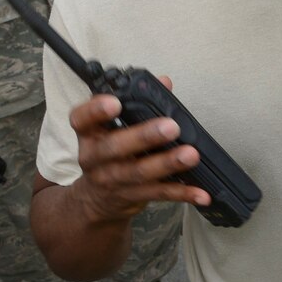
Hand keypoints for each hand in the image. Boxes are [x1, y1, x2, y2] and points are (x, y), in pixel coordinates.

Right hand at [68, 86, 208, 222]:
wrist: (96, 199)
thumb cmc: (109, 153)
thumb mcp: (112, 127)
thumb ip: (137, 103)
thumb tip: (165, 82)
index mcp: (89, 133)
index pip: (81, 118)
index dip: (95, 110)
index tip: (114, 103)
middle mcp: (95, 157)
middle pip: (115, 147)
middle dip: (144, 136)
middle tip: (171, 127)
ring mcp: (112, 180)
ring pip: (139, 172)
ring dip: (167, 163)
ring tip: (191, 155)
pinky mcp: (131, 197)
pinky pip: (158, 194)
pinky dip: (182, 193)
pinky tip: (200, 193)